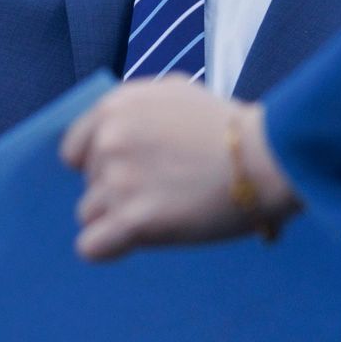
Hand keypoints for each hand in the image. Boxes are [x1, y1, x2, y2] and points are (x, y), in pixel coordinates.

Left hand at [60, 79, 299, 261]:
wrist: (266, 157)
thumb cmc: (231, 127)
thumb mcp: (175, 93)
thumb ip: (137, 110)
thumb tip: (112, 132)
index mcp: (116, 107)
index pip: (74, 151)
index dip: (100, 166)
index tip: (133, 173)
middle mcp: (109, 139)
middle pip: (89, 184)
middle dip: (118, 192)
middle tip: (165, 191)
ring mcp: (119, 180)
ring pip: (89, 215)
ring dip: (119, 219)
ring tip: (163, 212)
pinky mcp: (134, 219)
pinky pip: (91, 247)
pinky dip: (109, 248)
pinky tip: (136, 240)